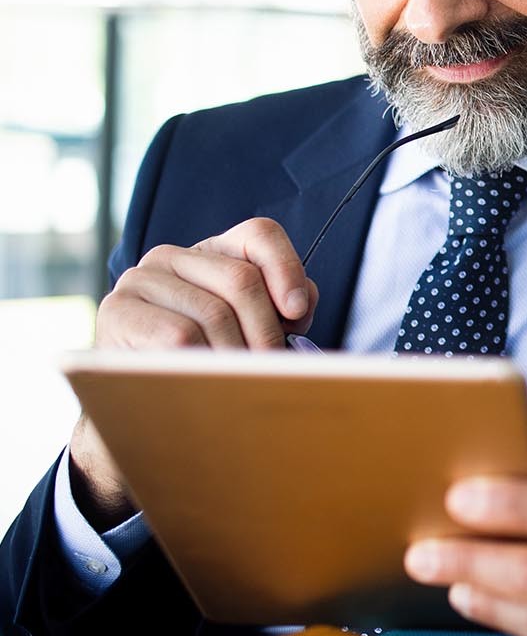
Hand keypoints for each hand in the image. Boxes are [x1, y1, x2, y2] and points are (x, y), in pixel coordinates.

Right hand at [73, 218, 317, 524]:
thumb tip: (300, 307)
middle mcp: (172, 256)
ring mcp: (140, 280)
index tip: (298, 314)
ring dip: (236, 355)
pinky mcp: (118, 311)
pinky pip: (180, 335)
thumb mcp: (248, 328)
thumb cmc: (204, 361)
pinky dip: (204, 362)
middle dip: (266, 330)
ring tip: (241, 381)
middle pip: (242, 279)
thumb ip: (282, 308)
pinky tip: (207, 381)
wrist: (135, 401)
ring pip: (214, 312)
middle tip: (271, 367)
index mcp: (211, 252)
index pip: (259, 234)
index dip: (287, 269)